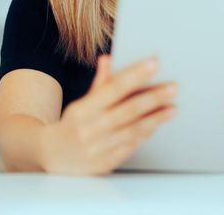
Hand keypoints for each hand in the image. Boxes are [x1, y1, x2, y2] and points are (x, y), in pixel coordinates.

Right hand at [39, 55, 176, 174]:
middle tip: (173, 87)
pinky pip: (130, 147)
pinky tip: (157, 124)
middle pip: (127, 111)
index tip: (155, 63)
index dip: (135, 75)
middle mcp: (90, 130)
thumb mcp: (82, 102)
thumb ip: (100, 82)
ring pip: (132, 131)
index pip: (113, 89)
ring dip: (155, 118)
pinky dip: (145, 134)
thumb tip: (108, 59)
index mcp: (83, 110)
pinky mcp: (105, 164)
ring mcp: (97, 149)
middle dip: (153, 98)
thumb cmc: (74, 123)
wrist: (51, 157)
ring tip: (172, 107)